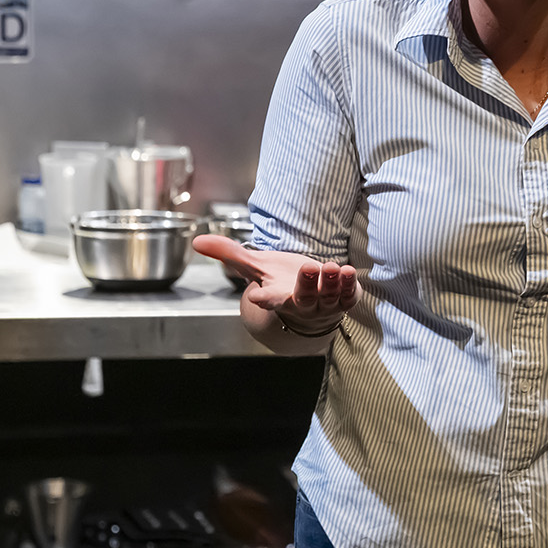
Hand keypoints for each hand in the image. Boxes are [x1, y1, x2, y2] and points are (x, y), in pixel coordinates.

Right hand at [193, 235, 357, 337]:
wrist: (308, 301)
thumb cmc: (279, 280)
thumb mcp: (254, 266)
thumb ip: (228, 253)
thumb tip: (197, 240)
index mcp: (276, 298)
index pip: (268, 300)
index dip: (264, 299)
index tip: (257, 297)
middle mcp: (300, 305)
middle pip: (303, 299)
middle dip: (307, 285)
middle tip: (310, 267)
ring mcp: (323, 306)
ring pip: (329, 298)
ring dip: (332, 284)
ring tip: (333, 267)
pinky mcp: (342, 303)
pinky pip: (347, 298)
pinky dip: (350, 287)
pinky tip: (349, 271)